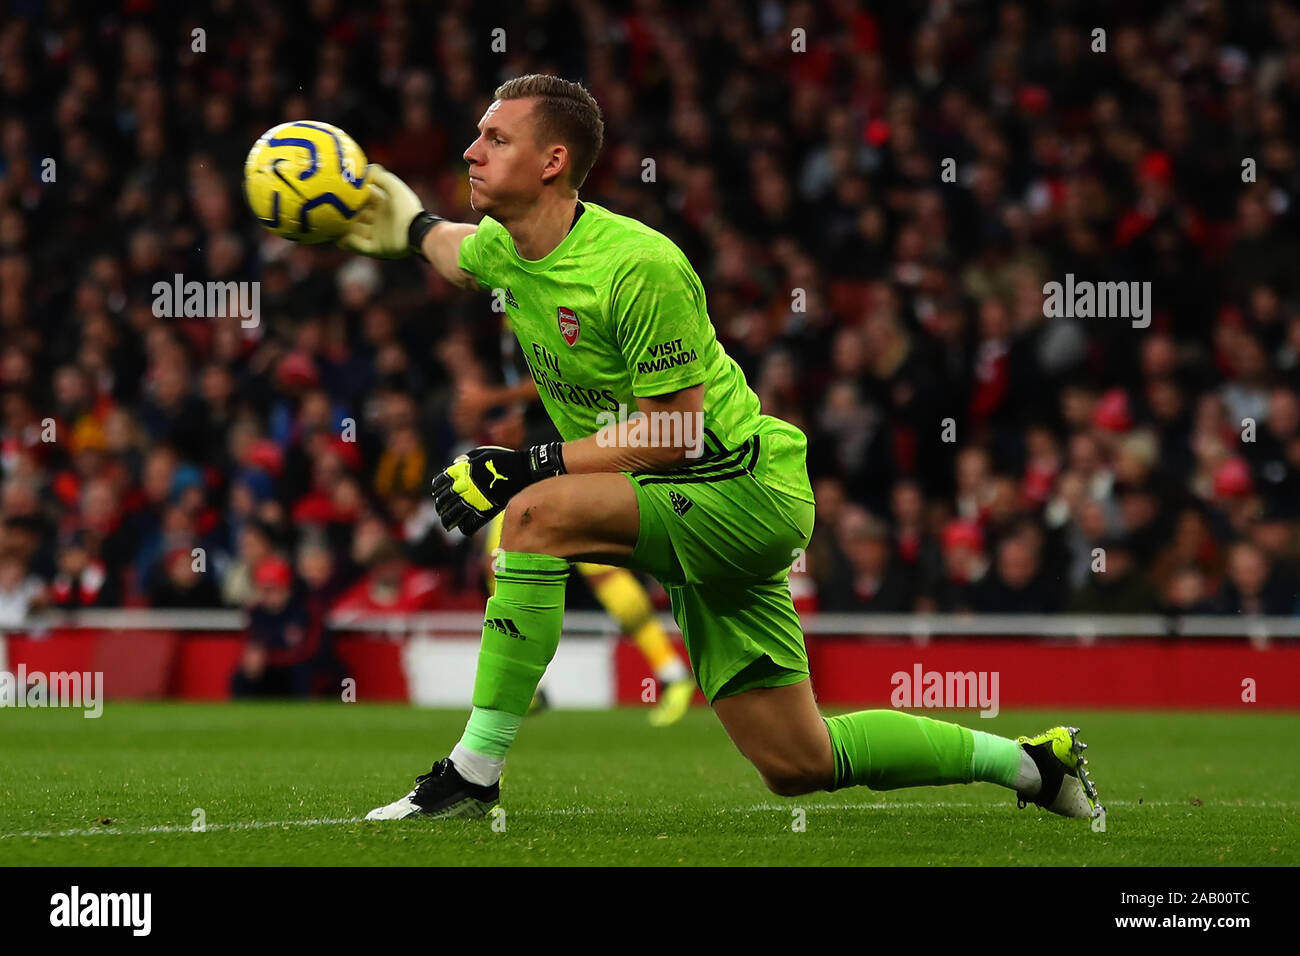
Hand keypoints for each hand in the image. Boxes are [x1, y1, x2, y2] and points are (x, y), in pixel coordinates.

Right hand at [337, 164, 423, 258]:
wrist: (416, 231)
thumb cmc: (406, 207)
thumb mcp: (393, 187)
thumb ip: (380, 176)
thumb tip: (366, 168)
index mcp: (384, 206)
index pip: (365, 199)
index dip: (352, 196)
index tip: (337, 191)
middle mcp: (380, 221)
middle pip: (358, 216)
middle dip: (345, 213)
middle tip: (327, 210)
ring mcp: (379, 236)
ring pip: (356, 232)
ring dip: (344, 230)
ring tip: (328, 226)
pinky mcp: (379, 249)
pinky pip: (360, 246)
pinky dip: (349, 243)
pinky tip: (338, 239)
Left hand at [431, 443, 565, 535]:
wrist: (523, 470)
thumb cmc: (504, 460)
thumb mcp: (483, 453)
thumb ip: (467, 459)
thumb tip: (454, 464)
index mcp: (463, 471)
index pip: (441, 482)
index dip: (437, 489)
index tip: (437, 493)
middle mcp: (465, 486)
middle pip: (444, 500)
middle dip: (440, 507)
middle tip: (440, 511)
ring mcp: (475, 499)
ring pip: (453, 514)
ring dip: (447, 520)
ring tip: (447, 524)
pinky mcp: (485, 510)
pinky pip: (469, 524)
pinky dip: (464, 528)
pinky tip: (463, 529)